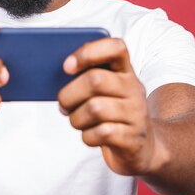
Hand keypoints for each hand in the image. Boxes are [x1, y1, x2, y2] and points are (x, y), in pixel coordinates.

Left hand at [58, 38, 166, 175]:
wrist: (139, 147)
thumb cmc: (110, 113)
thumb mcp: (102, 91)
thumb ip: (85, 78)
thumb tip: (55, 76)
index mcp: (124, 71)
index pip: (116, 47)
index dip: (89, 52)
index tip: (66, 66)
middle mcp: (134, 88)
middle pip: (95, 80)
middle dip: (69, 94)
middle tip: (64, 104)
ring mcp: (136, 113)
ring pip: (95, 108)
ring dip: (76, 118)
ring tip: (77, 120)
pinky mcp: (133, 137)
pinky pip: (101, 133)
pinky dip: (87, 136)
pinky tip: (90, 135)